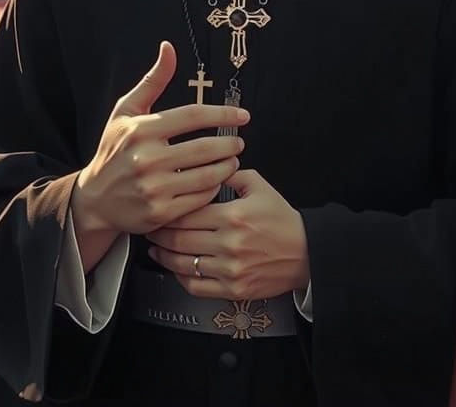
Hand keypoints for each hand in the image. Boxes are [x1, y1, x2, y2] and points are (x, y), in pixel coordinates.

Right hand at [73, 41, 249, 234]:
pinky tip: (216, 180)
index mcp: (141, 130)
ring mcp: (153, 188)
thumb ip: (153, 80)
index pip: (193, 116)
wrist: (94, 198)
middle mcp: (146, 159)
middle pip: (205, 148)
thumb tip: (169, 47)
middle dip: (229, 143)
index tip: (242, 116)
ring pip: (207, 176)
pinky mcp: (160, 213)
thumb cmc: (114, 148)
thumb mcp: (127, 110)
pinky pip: (199, 199)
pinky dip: (214, 188)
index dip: (222, 114)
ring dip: (227, 166)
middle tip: (239, 141)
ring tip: (232, 160)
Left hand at [146, 169, 310, 300]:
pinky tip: (175, 268)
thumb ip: (231, 174)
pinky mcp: (233, 289)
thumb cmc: (282, 220)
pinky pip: (196, 287)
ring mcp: (230, 269)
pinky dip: (180, 278)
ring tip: (155, 248)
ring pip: (183, 265)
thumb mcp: (260, 186)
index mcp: (233, 215)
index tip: (159, 207)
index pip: (187, 213)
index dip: (167, 211)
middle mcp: (229, 244)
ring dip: (164, 256)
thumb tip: (206, 166)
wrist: (305, 252)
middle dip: (159, 233)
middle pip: (180, 239)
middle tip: (149, 227)